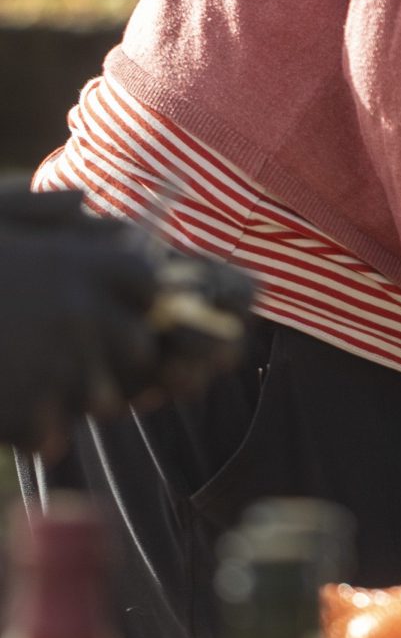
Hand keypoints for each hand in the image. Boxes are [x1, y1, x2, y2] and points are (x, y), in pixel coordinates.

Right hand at [0, 186, 157, 449]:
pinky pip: (52, 437)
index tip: (107, 304)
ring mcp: (57, 366)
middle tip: (72, 354)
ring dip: (75, 396)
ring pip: (102, 396)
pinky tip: (2, 412)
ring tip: (32, 383)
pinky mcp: (24, 414)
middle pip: (138, 344)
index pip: (148, 282)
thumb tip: (82, 201)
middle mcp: (80, 311)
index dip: (132, 295)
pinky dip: (32, 432)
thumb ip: (36, 207)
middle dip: (115, 352)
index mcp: (74, 261)